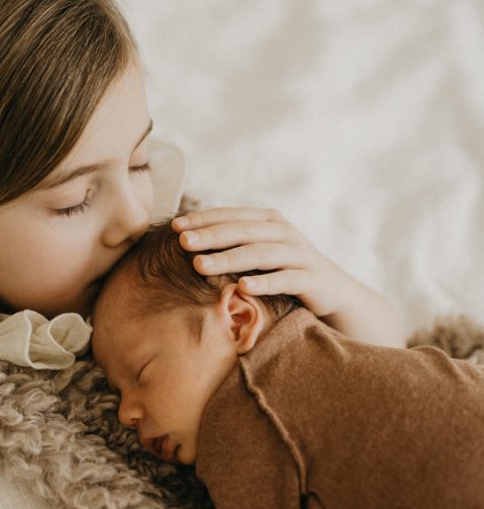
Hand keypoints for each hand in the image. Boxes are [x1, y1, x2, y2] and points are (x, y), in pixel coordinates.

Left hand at [173, 207, 345, 317]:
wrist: (332, 292)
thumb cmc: (284, 271)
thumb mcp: (259, 252)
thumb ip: (233, 243)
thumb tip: (187, 239)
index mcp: (268, 221)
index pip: (231, 216)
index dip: (203, 219)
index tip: (175, 227)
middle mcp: (284, 232)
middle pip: (242, 232)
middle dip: (211, 236)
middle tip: (183, 243)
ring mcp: (299, 254)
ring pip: (260, 254)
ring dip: (229, 259)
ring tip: (201, 266)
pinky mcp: (311, 279)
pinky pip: (286, 280)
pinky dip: (265, 283)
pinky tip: (243, 287)